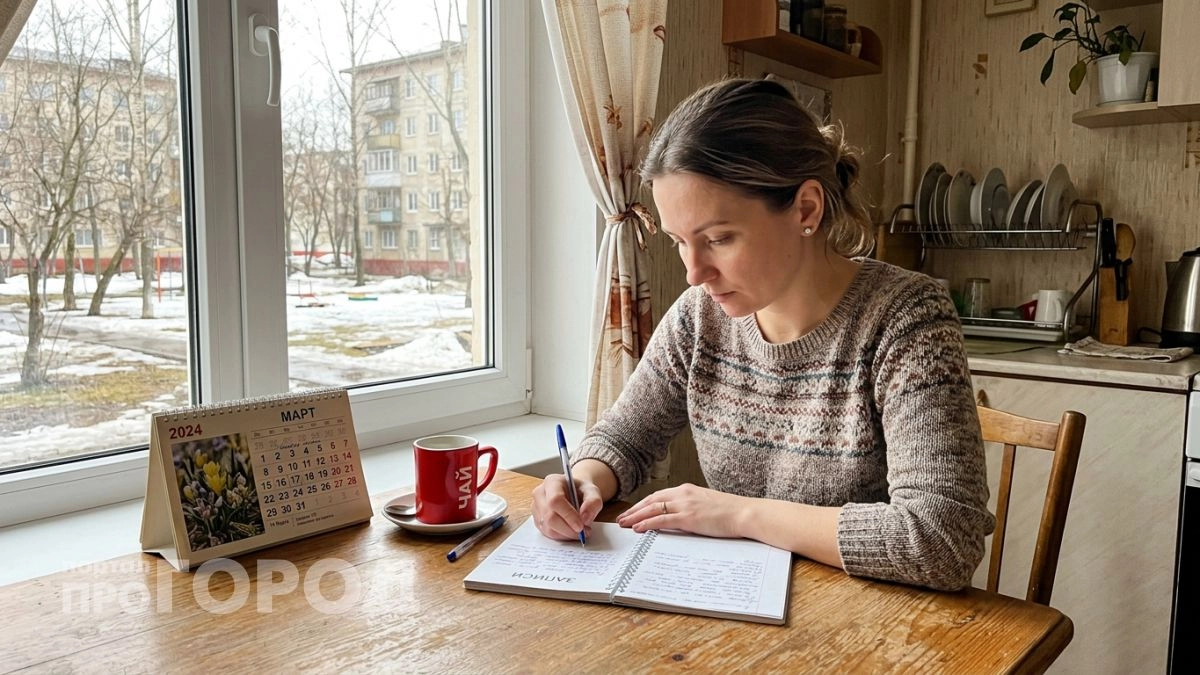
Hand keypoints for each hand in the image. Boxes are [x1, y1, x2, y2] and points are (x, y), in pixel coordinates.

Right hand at [531, 473, 603, 540]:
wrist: (574, 493)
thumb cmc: (581, 490)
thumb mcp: (593, 491)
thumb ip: (593, 502)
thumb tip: (585, 518)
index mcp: (552, 482)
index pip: (555, 500)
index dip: (568, 515)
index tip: (581, 526)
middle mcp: (540, 494)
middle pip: (550, 517)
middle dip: (569, 529)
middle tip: (584, 532)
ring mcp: (536, 508)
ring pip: (548, 528)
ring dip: (567, 534)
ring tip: (580, 531)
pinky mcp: (537, 520)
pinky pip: (548, 533)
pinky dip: (562, 536)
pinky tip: (571, 531)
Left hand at [617, 483, 748, 538]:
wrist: (744, 512)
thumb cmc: (729, 511)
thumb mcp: (706, 504)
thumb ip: (691, 507)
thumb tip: (680, 516)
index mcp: (687, 490)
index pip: (658, 496)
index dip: (643, 504)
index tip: (633, 511)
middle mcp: (683, 494)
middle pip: (651, 501)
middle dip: (634, 510)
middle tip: (621, 519)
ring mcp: (685, 504)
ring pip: (653, 509)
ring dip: (636, 517)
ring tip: (624, 524)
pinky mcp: (688, 517)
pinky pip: (662, 519)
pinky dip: (648, 523)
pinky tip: (638, 528)